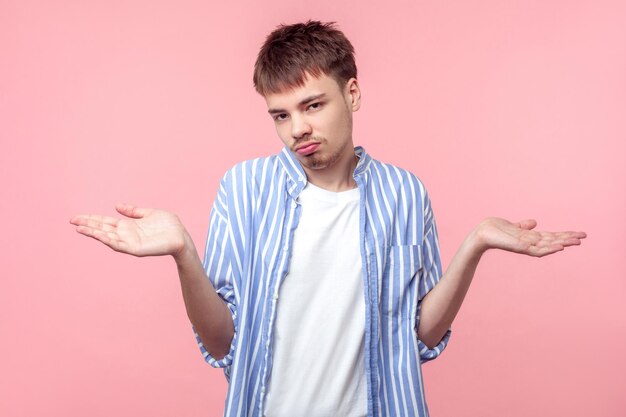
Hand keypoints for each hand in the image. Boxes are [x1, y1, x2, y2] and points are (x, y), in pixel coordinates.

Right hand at [69, 203, 188, 257]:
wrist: (181, 237)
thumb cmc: (168, 226)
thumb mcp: (148, 213)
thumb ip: (133, 211)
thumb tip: (117, 205)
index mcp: (128, 226)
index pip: (105, 222)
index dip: (91, 219)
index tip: (77, 217)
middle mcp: (126, 234)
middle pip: (102, 228)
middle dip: (88, 225)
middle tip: (72, 221)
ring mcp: (130, 242)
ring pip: (107, 237)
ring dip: (94, 233)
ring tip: (80, 228)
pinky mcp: (136, 249)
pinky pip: (119, 245)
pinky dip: (109, 240)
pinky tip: (99, 235)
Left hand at [472, 217, 586, 256]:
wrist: (481, 233)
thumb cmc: (495, 230)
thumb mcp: (513, 226)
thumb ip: (523, 226)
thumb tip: (534, 222)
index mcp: (530, 237)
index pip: (551, 236)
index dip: (564, 235)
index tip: (578, 234)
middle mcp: (530, 243)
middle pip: (553, 241)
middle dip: (568, 239)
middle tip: (584, 237)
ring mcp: (525, 246)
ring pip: (548, 246)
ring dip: (562, 243)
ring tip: (576, 242)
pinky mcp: (519, 247)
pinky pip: (537, 249)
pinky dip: (549, 248)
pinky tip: (559, 247)